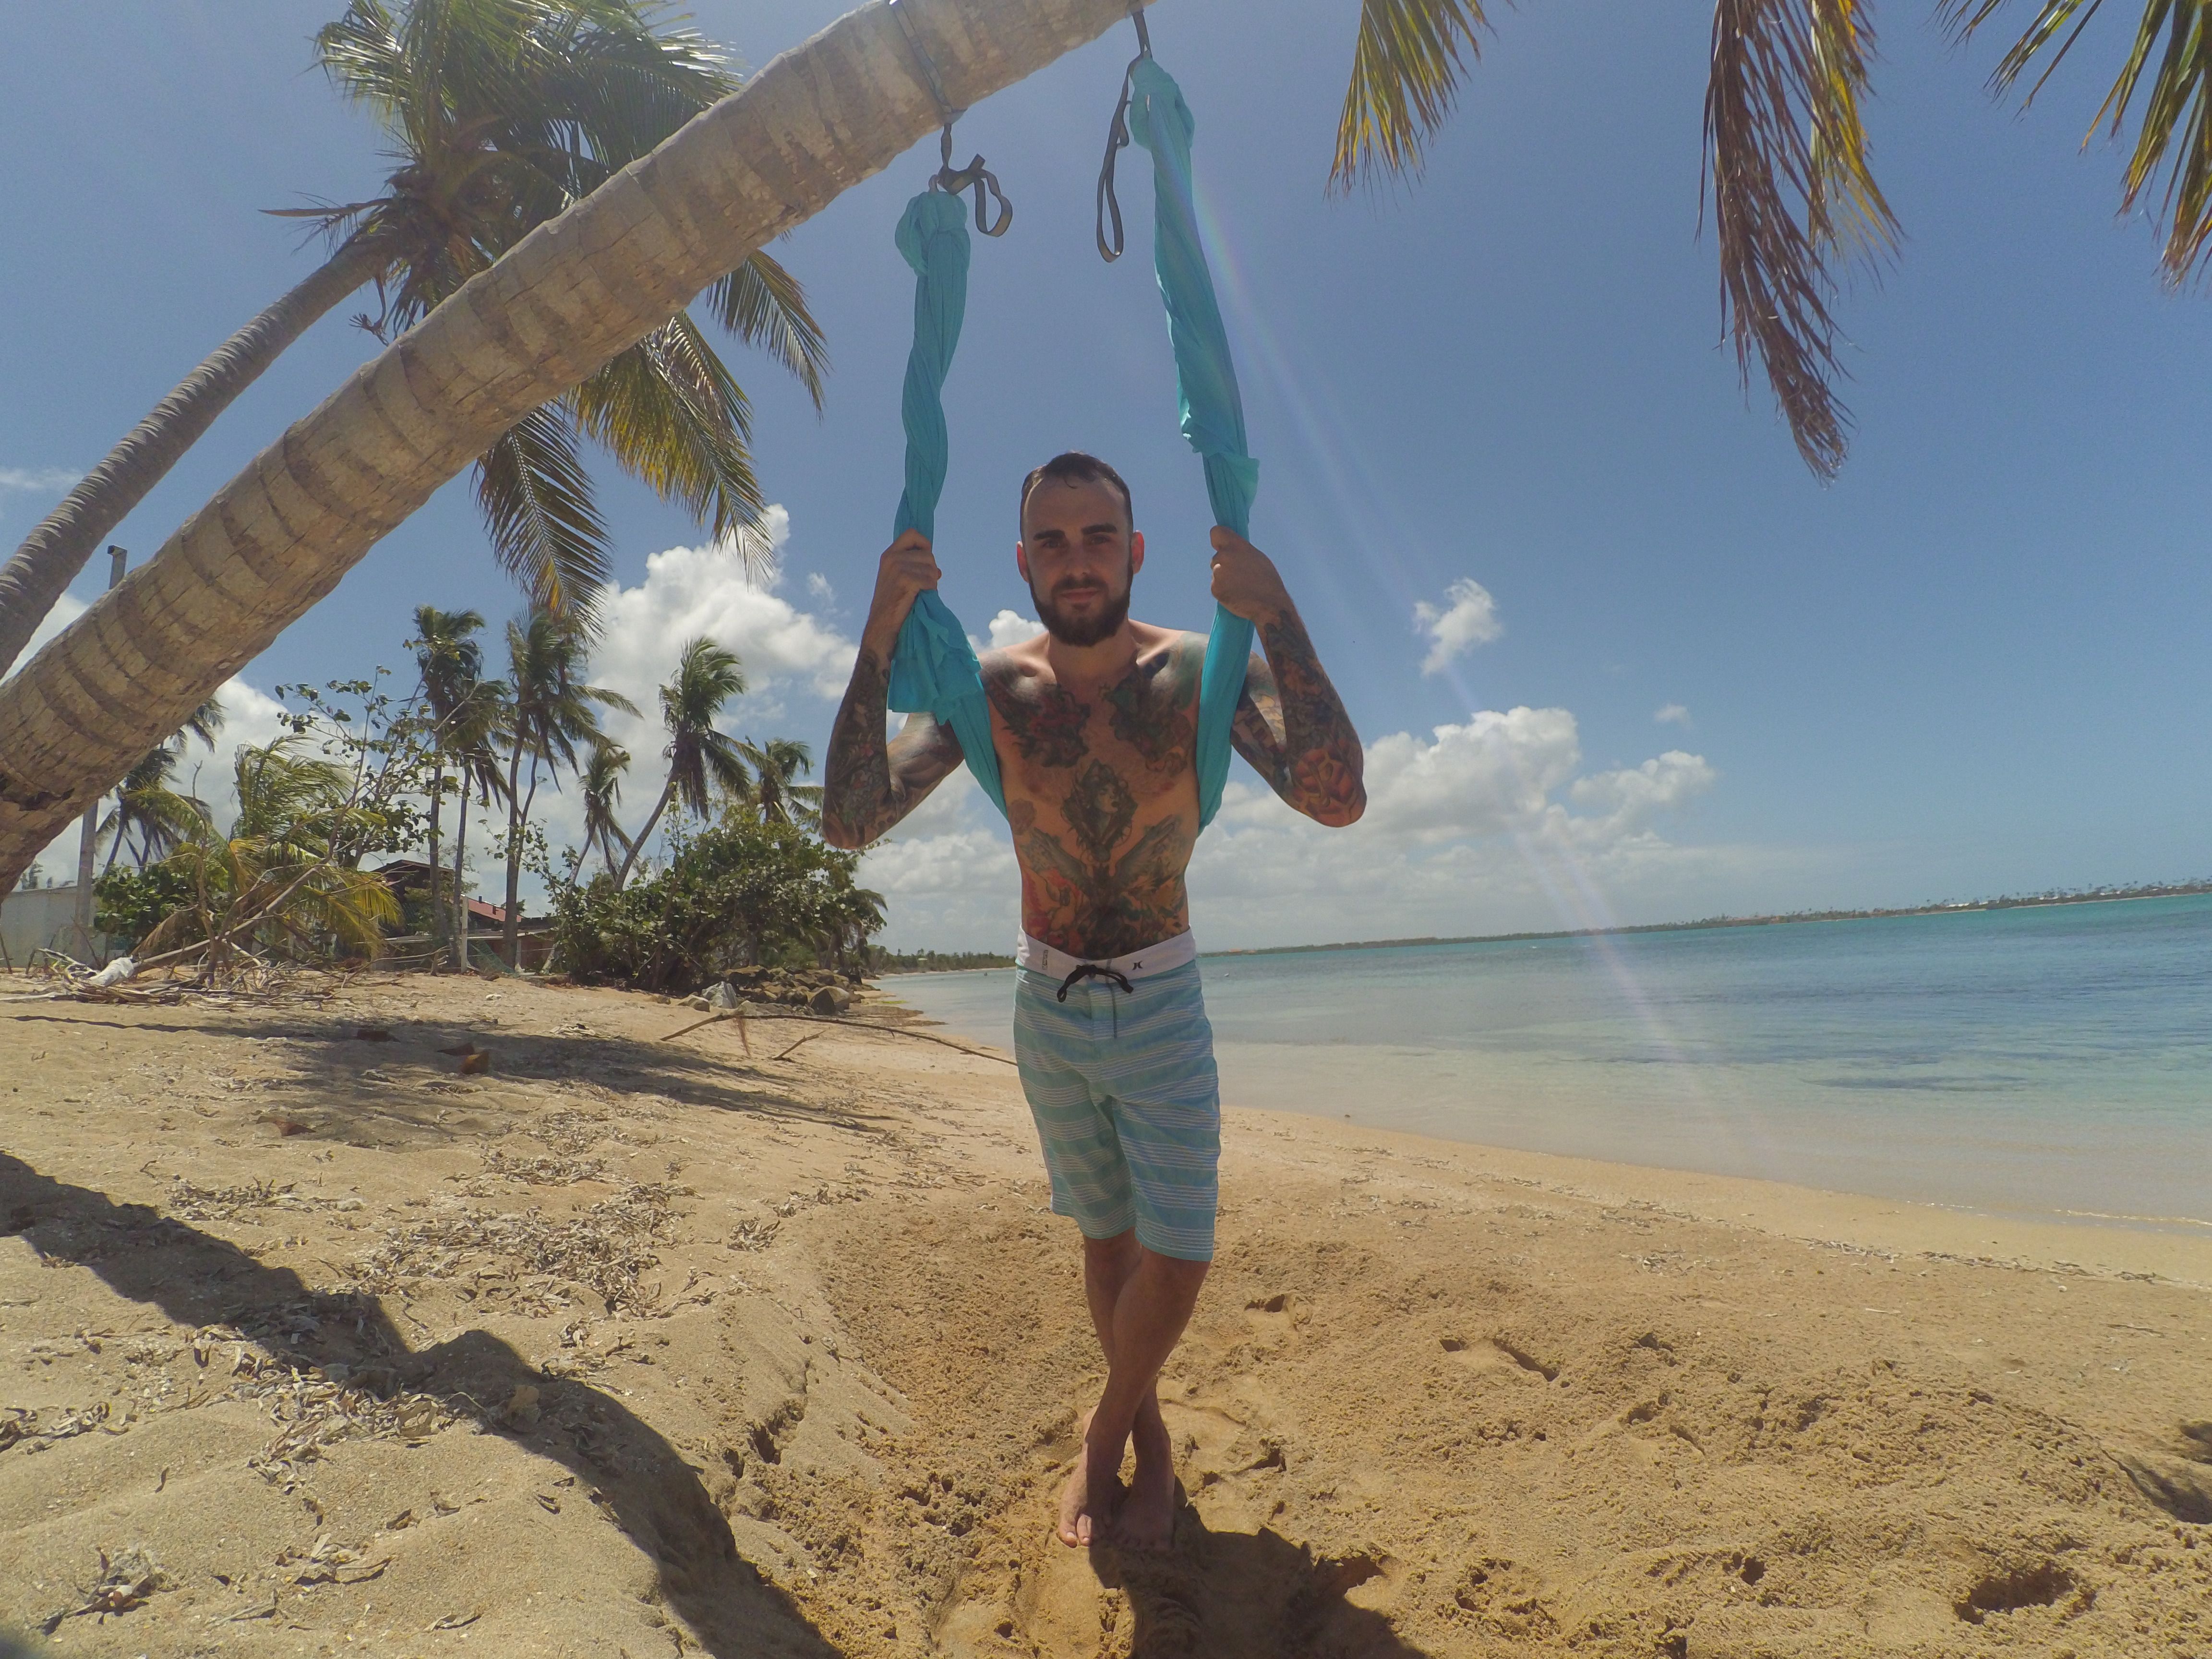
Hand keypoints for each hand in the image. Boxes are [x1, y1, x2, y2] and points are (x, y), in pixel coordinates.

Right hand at [860, 530, 941, 658]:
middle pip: (928, 554)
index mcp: (889, 555)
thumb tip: (937, 569)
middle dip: (930, 570)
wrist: (882, 625)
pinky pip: (930, 580)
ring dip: (931, 583)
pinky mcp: (906, 580)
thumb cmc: (893, 605)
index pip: (912, 534)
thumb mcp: (898, 579)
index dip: (924, 544)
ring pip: (931, 568)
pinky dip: (930, 591)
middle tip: (922, 586)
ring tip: (919, 594)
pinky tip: (920, 598)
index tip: (926, 560)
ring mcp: (898, 568)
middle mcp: (892, 558)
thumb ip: (913, 567)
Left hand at [1209, 527, 1289, 625]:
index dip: (1217, 540)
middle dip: (1224, 565)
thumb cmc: (1267, 581)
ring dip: (1224, 578)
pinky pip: (1216, 586)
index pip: (1216, 532)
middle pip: (1216, 557)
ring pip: (1216, 572)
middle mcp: (1225, 556)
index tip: (1220, 546)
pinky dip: (1223, 590)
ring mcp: (1218, 573)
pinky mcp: (1215, 588)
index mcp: (1237, 546)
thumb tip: (1230, 548)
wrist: (1269, 604)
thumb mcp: (1257, 558)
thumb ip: (1241, 551)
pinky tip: (1237, 594)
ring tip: (1241, 586)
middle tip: (1240, 575)